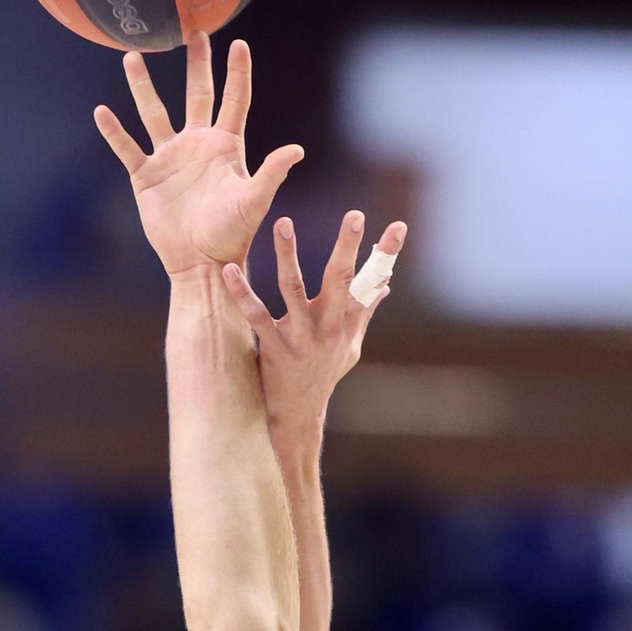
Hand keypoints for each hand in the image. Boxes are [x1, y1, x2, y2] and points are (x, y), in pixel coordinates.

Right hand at [94, 34, 303, 279]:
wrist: (201, 264)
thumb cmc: (232, 236)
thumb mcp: (253, 202)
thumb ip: (272, 173)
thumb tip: (297, 150)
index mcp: (226, 146)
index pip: (235, 100)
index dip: (237, 73)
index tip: (239, 44)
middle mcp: (198, 145)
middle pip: (197, 95)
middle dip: (197, 65)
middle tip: (195, 32)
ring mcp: (170, 158)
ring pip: (154, 112)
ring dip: (142, 86)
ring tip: (131, 56)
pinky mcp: (146, 176)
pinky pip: (127, 148)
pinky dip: (114, 132)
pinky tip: (101, 112)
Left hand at [220, 211, 407, 457]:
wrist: (298, 415)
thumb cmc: (323, 374)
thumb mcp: (350, 346)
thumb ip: (364, 313)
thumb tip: (384, 286)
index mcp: (346, 322)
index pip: (372, 282)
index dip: (387, 256)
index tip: (401, 226)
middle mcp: (328, 328)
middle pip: (340, 281)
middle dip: (348, 248)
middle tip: (355, 216)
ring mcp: (301, 339)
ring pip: (294, 291)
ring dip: (288, 256)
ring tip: (283, 222)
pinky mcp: (274, 349)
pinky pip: (257, 316)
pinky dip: (242, 293)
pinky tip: (230, 270)